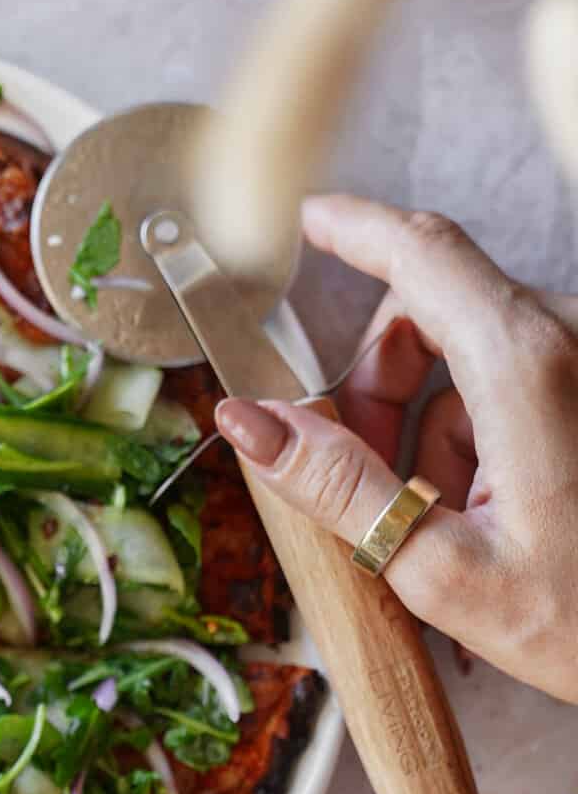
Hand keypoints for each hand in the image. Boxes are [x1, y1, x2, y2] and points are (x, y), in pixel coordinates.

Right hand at [214, 195, 577, 703]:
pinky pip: (512, 377)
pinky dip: (475, 430)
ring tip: (438, 515)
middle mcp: (565, 341)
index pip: (422, 252)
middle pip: (434, 305)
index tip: (306, 222)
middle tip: (358, 470)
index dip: (355, 228)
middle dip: (377, 378)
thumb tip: (247, 421)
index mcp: (524, 367)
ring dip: (426, 417)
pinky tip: (485, 509)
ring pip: (468, 349)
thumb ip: (340, 488)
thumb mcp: (445, 571)